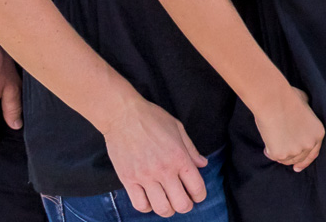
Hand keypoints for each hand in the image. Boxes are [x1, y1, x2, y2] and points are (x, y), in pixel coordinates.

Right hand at [99, 96, 207, 216]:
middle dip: (185, 206)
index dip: (200, 196)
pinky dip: (147, 207)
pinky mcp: (128, 180)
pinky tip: (149, 200)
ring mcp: (145, 177)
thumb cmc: (152, 118)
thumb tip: (203, 164)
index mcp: (179, 157)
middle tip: (183, 201)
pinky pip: (140, 205)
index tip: (197, 196)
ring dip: (167, 209)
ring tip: (167, 202)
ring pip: (161, 208)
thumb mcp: (178, 128)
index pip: (196, 187)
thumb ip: (191, 149)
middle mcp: (164, 170)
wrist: (123, 115)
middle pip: (181, 204)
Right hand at [255, 85, 324, 172]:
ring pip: (285, 159)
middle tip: (281, 152)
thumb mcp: (306, 104)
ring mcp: (295, 151)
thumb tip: (303, 115)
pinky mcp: (280, 154)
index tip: (298, 167)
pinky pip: (272, 156)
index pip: (313, 153)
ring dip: (279, 153)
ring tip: (273, 140)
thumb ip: (307, 114)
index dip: (305, 161)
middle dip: (290, 156)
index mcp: (318, 133)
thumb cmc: (288, 98)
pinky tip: (267, 141)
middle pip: (298, 158)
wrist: (273, 101)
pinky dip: (268, 151)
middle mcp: (309, 144)